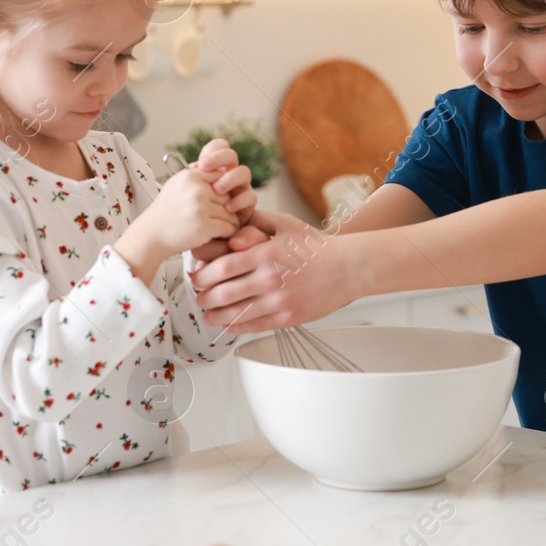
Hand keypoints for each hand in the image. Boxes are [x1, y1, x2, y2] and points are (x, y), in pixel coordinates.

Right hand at [115, 168, 235, 283]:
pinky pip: (229, 228)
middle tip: (220, 218)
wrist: (149, 236)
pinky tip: (219, 236)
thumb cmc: (166, 213)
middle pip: (228, 196)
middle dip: (226, 208)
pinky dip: (227, 234)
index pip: (221, 177)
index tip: (217, 202)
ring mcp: (200, 207)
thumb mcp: (177, 186)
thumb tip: (221, 169)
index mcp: (190, 176)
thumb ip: (197, 178)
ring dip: (229, 222)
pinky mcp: (204, 226)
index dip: (222, 191)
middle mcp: (196, 189)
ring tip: (220, 228)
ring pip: (230, 213)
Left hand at [186, 138, 255, 225]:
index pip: (219, 147)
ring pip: (244, 172)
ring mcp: (240, 187)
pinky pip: (250, 197)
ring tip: (217, 189)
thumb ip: (192, 180)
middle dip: (220, 159)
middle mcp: (229, 174)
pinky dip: (239, 200)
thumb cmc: (187, 216)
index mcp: (214, 167)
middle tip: (205, 169)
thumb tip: (192, 166)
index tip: (201, 163)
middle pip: (231, 156)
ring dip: (230, 178)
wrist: (198, 236)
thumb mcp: (186, 196)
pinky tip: (228, 207)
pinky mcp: (248, 205)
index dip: (214, 150)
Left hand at [190, 211, 356, 331]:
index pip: (221, 268)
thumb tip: (234, 218)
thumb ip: (258, 220)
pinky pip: (254, 326)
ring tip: (207, 314)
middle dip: (203, 297)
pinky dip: (236, 327)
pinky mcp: (287, 318)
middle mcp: (269, 279)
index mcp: (265, 254)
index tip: (195, 277)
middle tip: (197, 296)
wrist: (349, 267)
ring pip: (234, 314)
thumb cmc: (318, 247)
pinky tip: (228, 324)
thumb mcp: (287, 225)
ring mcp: (278, 301)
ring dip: (214, 315)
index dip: (202, 275)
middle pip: (222, 293)